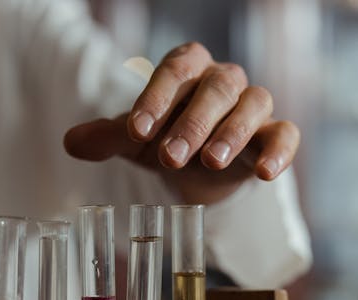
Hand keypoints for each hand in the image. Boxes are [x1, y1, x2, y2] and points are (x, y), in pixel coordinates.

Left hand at [64, 42, 299, 203]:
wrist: (198, 174)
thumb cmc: (168, 143)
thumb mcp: (136, 141)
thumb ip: (107, 137)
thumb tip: (70, 142)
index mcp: (188, 70)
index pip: (176, 68)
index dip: (157, 97)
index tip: (136, 131)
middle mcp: (223, 81)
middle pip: (218, 86)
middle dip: (193, 122)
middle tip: (169, 157)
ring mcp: (252, 107)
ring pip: (253, 104)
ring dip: (232, 133)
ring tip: (210, 163)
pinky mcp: (273, 136)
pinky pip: (286, 134)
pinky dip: (279, 150)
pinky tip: (264, 173)